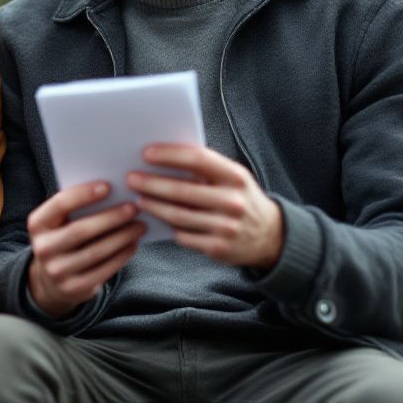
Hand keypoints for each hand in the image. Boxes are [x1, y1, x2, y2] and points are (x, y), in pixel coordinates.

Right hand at [25, 182, 145, 318]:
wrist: (51, 282)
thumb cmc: (63, 239)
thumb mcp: (59, 223)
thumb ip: (76, 208)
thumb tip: (114, 192)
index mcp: (37, 224)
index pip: (60, 204)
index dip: (84, 194)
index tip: (108, 186)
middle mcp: (43, 248)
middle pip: (81, 230)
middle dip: (111, 217)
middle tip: (134, 208)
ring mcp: (57, 271)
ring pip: (96, 252)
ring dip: (122, 237)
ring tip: (139, 226)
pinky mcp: (73, 288)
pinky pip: (103, 270)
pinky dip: (122, 256)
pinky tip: (133, 244)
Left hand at [127, 143, 282, 268]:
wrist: (270, 236)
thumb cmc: (242, 198)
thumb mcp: (234, 178)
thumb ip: (206, 168)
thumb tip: (164, 156)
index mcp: (236, 177)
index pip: (198, 159)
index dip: (170, 155)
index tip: (147, 153)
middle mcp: (233, 202)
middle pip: (182, 191)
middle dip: (151, 184)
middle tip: (131, 179)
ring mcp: (225, 227)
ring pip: (178, 216)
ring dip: (153, 206)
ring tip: (138, 198)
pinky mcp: (217, 248)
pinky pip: (183, 236)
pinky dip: (168, 227)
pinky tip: (156, 219)